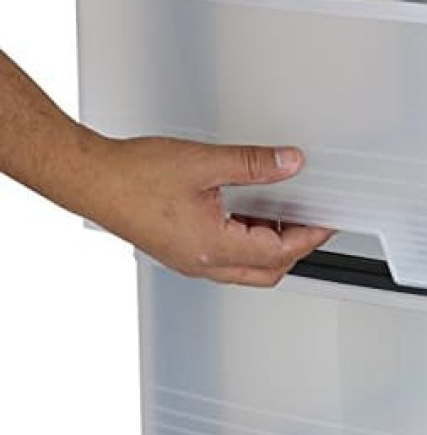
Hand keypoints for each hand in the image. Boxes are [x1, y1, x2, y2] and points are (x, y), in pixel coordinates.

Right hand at [83, 134, 332, 286]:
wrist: (91, 178)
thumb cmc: (133, 177)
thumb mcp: (205, 163)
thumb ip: (253, 164)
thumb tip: (289, 164)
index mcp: (212, 248)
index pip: (279, 253)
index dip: (309, 237)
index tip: (327, 223)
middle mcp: (203, 263)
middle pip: (267, 271)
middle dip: (296, 249)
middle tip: (313, 223)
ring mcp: (191, 261)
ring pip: (248, 269)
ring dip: (273, 248)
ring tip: (287, 216)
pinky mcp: (182, 252)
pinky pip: (228, 260)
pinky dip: (249, 244)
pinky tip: (252, 217)